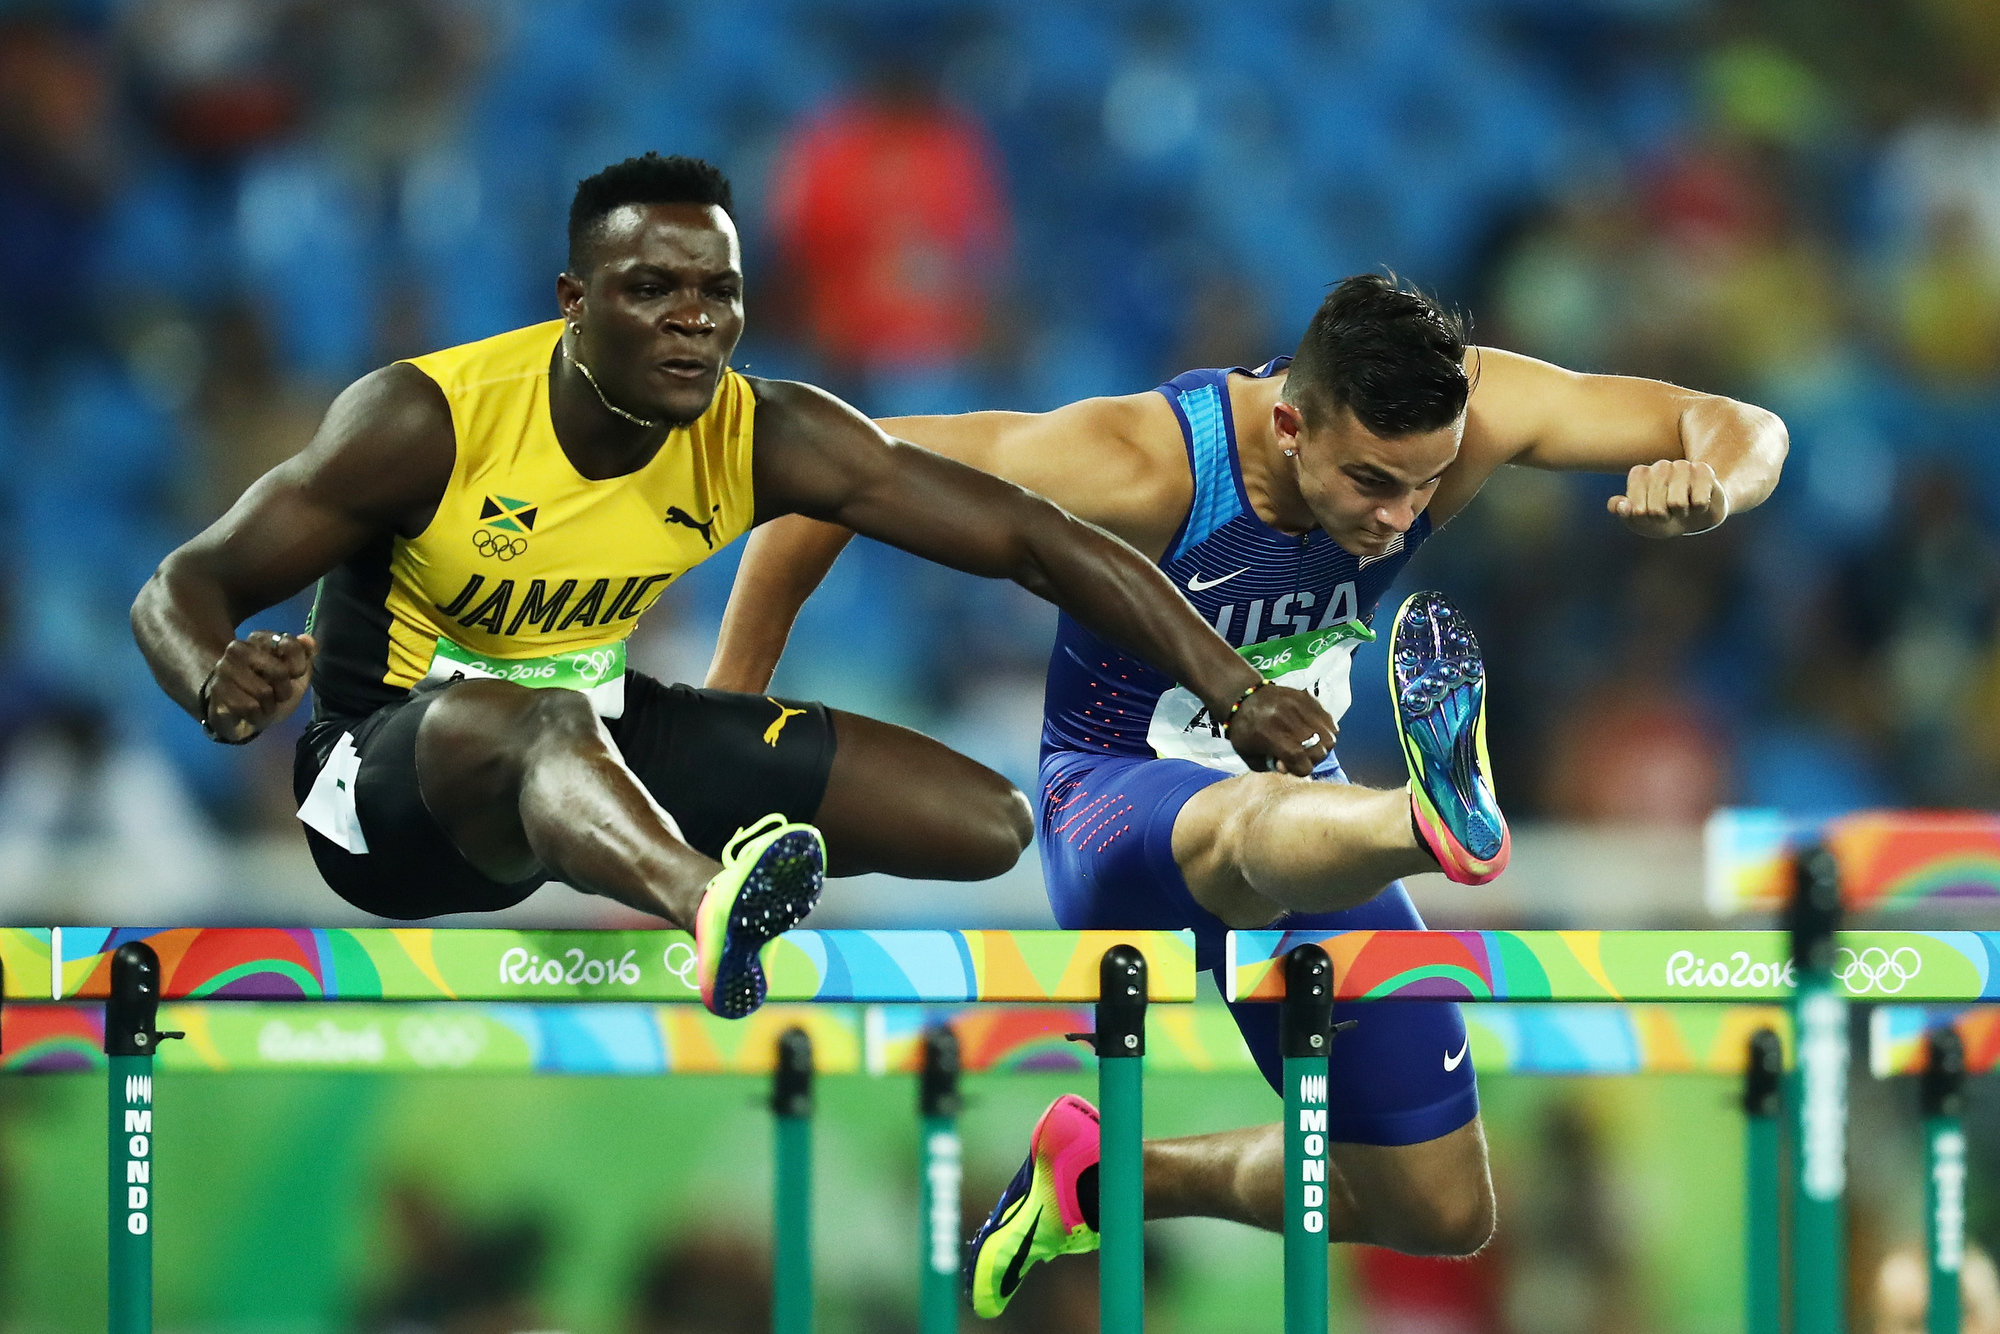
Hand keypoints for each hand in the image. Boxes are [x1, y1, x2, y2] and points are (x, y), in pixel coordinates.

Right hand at [202, 631, 316, 741]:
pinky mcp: (217, 689)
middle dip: (284, 691)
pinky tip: (250, 712)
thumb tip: (307, 639)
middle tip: (276, 694)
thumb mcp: (297, 675)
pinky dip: (256, 715)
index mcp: (260, 639)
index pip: (290, 644)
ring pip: (264, 692)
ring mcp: (224, 668)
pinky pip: (249, 707)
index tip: (293, 675)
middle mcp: (239, 648)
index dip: (299, 666)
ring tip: (261, 704)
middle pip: (280, 672)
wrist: (245, 718)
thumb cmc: (273, 692)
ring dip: (269, 706)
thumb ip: (305, 655)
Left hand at [1224, 682, 1337, 776]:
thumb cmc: (1244, 731)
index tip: (1291, 766)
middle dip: (1311, 759)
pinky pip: (1329, 721)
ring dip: (1321, 746)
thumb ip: (1271, 767)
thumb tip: (1289, 768)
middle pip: (1319, 752)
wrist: (1243, 698)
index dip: (1300, 770)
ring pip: (1330, 737)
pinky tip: (1312, 732)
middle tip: (1299, 755)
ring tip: (1308, 744)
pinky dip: (1325, 731)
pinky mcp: (1308, 699)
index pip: (1302, 763)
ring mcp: (1301, 707)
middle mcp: (1289, 720)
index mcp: (1271, 736)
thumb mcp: (1250, 756)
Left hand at [1608, 459, 1727, 536]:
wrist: (1695, 516)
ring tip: (1682, 508)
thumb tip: (1621, 506)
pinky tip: (1698, 503)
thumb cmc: (1662, 517)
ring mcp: (1682, 466)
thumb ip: (1625, 514)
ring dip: (1681, 513)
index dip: (1646, 518)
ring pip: (1677, 503)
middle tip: (1668, 513)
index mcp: (1639, 474)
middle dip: (1663, 518)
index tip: (1649, 513)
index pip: (1637, 508)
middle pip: (1656, 508)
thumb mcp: (1639, 521)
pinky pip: (1699, 502)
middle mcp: (1659, 466)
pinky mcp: (1704, 471)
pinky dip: (1699, 510)